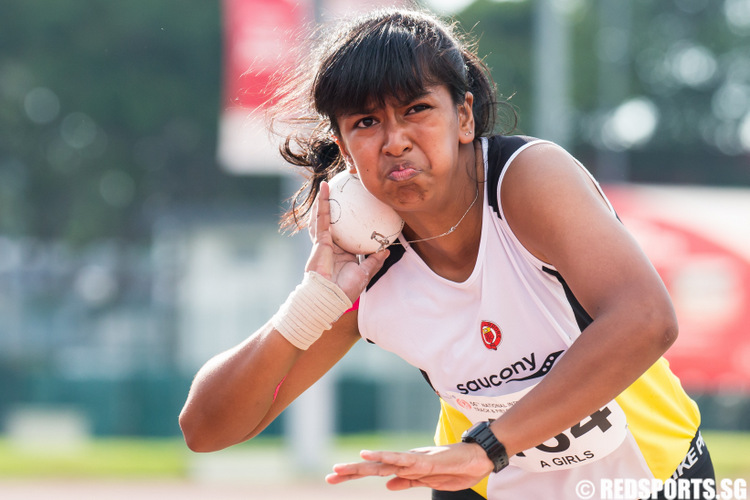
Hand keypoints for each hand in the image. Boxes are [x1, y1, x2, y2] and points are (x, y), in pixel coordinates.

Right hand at [305, 181, 388, 301]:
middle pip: (330, 222)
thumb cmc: (345, 290)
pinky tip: (324, 190)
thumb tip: (386, 250)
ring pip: (322, 217)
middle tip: (338, 192)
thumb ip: (374, 261)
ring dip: (323, 200)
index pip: (344, 234)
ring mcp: (322, 242)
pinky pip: (321, 219)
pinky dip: (322, 203)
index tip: (354, 211)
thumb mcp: (364, 273)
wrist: (329, 298)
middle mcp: (330, 246)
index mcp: (341, 253)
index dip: (347, 222)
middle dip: (331, 207)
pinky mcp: (319, 240)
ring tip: (327, 185)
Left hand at [325, 442, 493, 490]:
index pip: (375, 471)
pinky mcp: (424, 460)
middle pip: (373, 467)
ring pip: (383, 462)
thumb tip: (386, 486)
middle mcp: (405, 461)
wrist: (478, 459)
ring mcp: (414, 460)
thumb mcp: (428, 481)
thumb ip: (407, 482)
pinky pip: (401, 459)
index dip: (354, 474)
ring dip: (361, 465)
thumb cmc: (455, 469)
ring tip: (342, 468)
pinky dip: (384, 456)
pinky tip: (369, 454)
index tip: (333, 478)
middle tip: (329, 476)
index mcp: (405, 468)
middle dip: (351, 472)